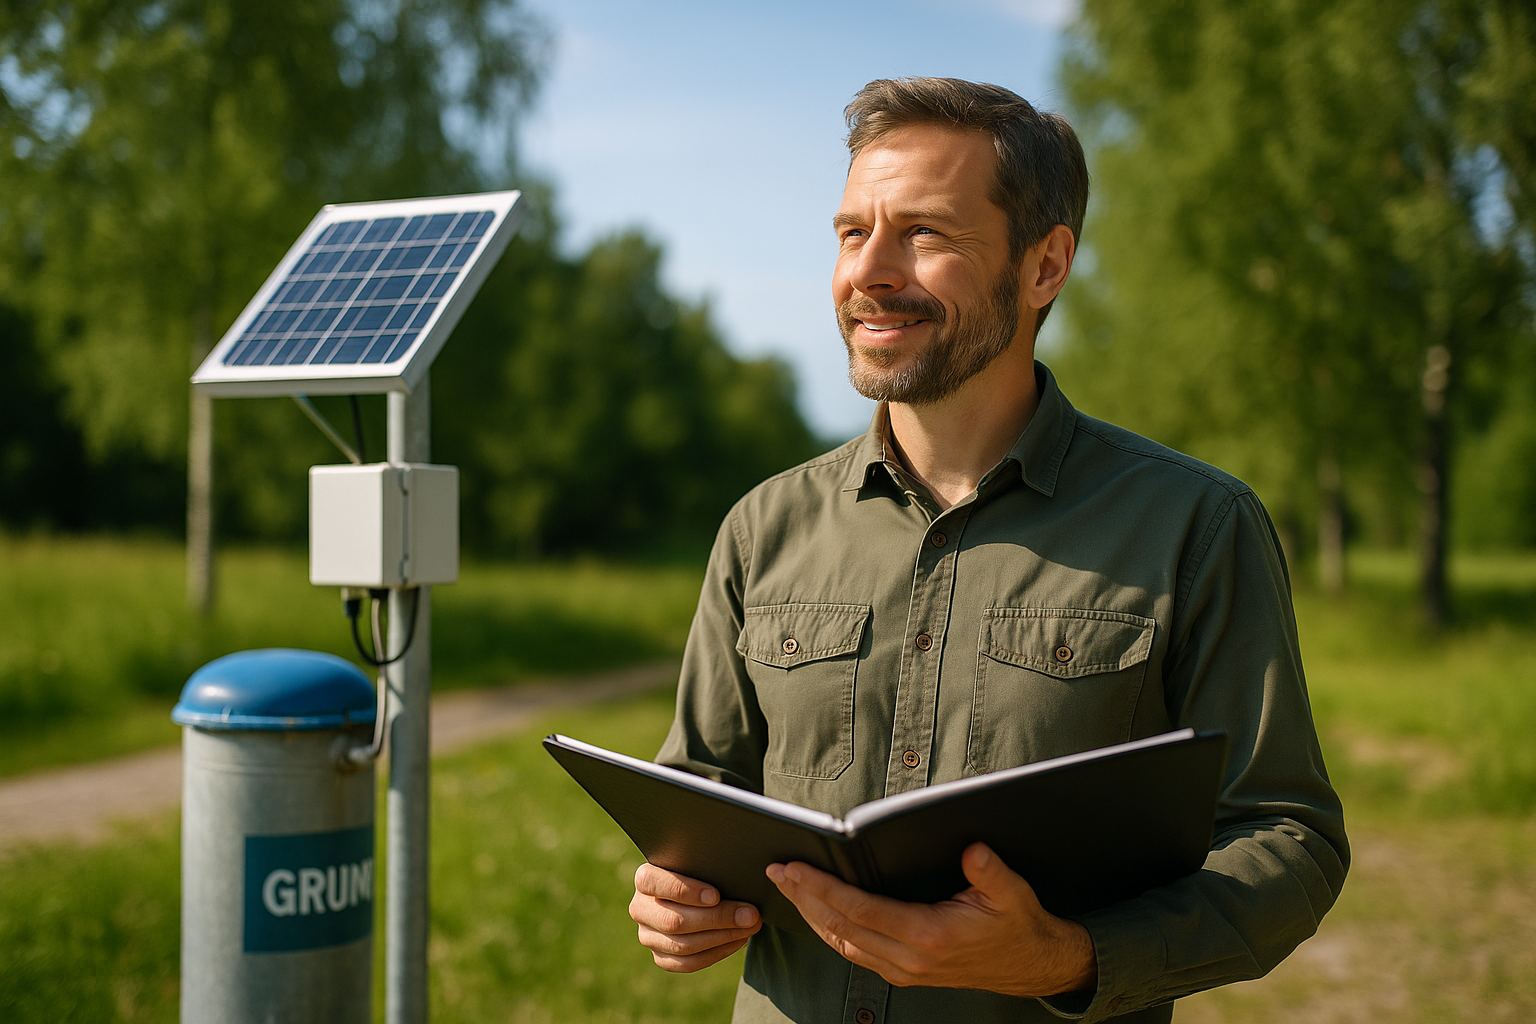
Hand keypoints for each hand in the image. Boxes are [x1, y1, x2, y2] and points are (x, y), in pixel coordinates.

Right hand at [630, 863, 762, 971]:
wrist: (698, 893)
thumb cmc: (703, 870)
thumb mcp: (701, 862)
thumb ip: (710, 864)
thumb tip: (741, 875)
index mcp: (644, 878)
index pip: (653, 883)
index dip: (684, 891)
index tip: (715, 895)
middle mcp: (640, 908)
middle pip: (673, 921)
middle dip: (716, 918)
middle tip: (750, 914)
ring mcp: (648, 936)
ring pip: (682, 945)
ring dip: (722, 937)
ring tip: (750, 927)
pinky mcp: (661, 956)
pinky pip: (688, 963)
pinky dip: (717, 952)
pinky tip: (739, 940)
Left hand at [766, 842, 1096, 997]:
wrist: (1035, 966)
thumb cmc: (1019, 924)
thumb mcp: (1013, 893)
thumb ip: (990, 872)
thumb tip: (973, 851)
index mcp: (929, 937)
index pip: (860, 910)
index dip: (823, 889)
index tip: (796, 868)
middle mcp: (910, 960)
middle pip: (841, 929)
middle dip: (804, 899)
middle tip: (776, 870)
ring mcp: (905, 971)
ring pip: (842, 945)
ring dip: (811, 915)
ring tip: (787, 886)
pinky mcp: (904, 974)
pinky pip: (855, 953)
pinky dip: (829, 931)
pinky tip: (816, 912)